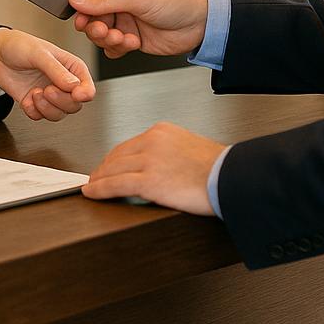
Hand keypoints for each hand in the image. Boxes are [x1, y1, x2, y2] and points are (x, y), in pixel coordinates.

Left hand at [0, 28, 95, 120]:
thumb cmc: (21, 45)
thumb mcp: (40, 53)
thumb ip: (57, 70)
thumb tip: (74, 86)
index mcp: (72, 68)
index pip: (87, 88)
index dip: (84, 94)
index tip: (75, 95)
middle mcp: (63, 83)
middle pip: (74, 105)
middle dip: (60, 101)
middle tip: (47, 90)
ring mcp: (49, 95)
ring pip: (59, 114)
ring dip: (46, 108)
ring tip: (35, 93)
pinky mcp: (35, 103)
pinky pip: (40, 117)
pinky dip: (33, 111)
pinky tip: (27, 99)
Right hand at [68, 0, 208, 58]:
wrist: (202, 24)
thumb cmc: (179, 0)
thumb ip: (106, 1)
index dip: (80, 4)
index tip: (78, 18)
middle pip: (91, 13)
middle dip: (95, 26)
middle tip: (105, 31)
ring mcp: (125, 17)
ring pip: (99, 31)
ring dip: (108, 38)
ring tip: (123, 39)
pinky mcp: (131, 35)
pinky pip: (111, 45)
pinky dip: (117, 48)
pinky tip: (132, 43)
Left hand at [82, 122, 223, 216]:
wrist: (232, 177)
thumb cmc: (218, 168)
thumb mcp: (189, 148)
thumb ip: (168, 152)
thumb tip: (157, 167)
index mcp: (162, 131)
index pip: (129, 144)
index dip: (114, 158)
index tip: (107, 166)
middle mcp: (152, 140)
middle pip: (117, 155)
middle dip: (103, 168)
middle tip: (95, 178)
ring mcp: (150, 160)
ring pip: (113, 169)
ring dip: (98, 179)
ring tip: (91, 187)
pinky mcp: (150, 180)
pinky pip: (116, 184)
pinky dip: (100, 189)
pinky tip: (92, 193)